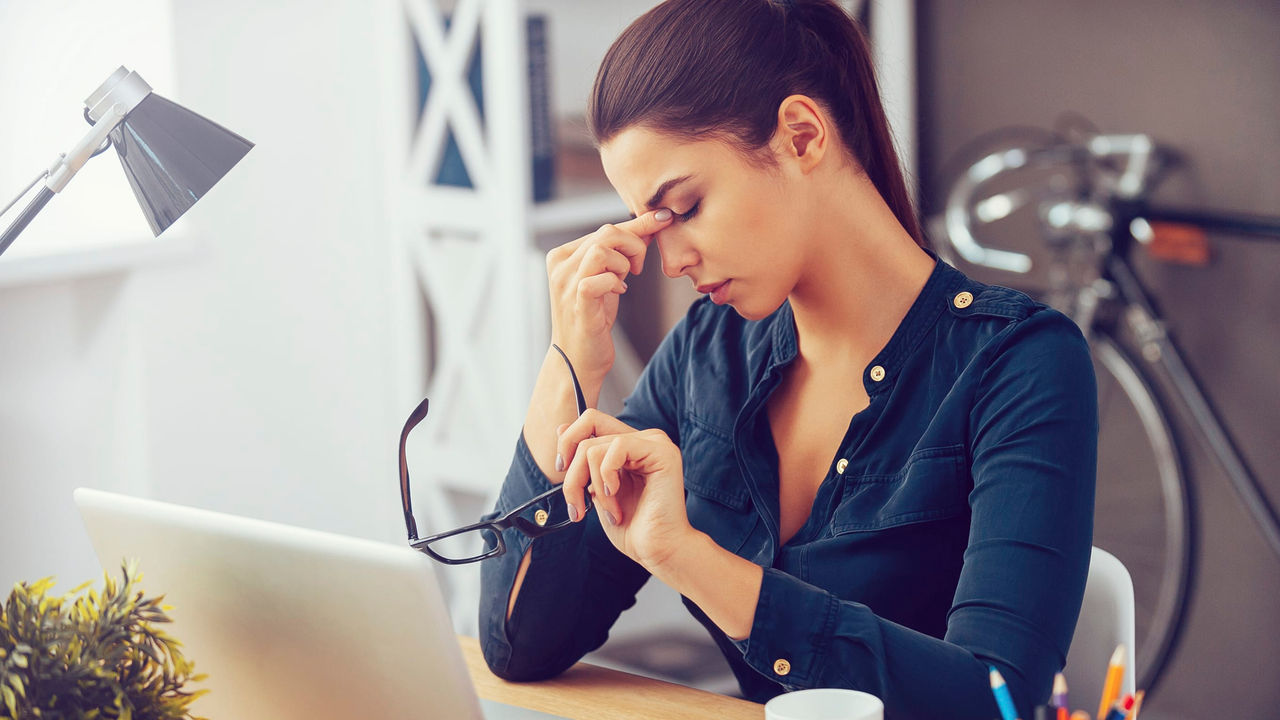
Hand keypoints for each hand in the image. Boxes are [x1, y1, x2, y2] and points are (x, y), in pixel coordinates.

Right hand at [545, 209, 673, 382]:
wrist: (578, 359)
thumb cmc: (593, 317)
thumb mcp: (608, 277)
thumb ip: (622, 251)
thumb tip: (651, 224)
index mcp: (562, 255)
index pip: (604, 229)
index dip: (637, 226)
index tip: (664, 218)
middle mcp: (560, 266)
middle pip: (606, 234)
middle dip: (634, 247)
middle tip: (637, 269)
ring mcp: (565, 284)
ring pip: (602, 250)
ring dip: (624, 264)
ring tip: (624, 281)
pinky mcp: (578, 302)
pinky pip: (601, 278)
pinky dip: (615, 282)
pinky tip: (618, 292)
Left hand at [557, 409, 692, 571]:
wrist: (657, 550)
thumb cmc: (633, 528)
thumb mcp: (596, 490)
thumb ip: (584, 461)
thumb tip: (561, 429)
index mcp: (629, 446)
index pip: (590, 421)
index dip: (568, 441)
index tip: (562, 470)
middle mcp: (643, 439)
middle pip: (587, 430)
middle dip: (572, 472)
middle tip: (577, 502)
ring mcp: (654, 443)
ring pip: (594, 446)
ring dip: (592, 486)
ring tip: (609, 510)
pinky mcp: (662, 452)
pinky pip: (617, 448)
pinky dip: (607, 478)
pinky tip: (617, 496)